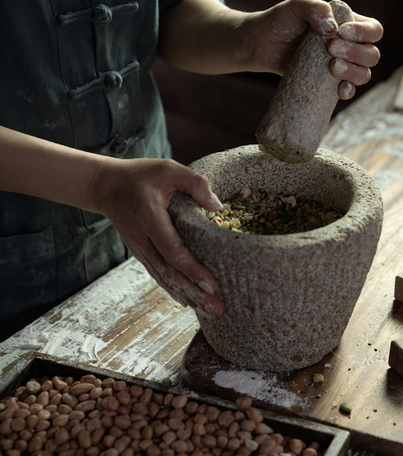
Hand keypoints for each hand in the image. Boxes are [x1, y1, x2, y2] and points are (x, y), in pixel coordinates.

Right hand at [90, 158, 223, 318]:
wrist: (106, 186)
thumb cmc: (141, 175)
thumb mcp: (169, 169)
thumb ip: (195, 184)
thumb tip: (218, 207)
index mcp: (150, 218)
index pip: (172, 251)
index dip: (192, 270)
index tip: (211, 285)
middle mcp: (143, 239)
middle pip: (169, 273)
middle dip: (194, 293)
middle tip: (217, 309)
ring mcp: (140, 249)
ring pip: (164, 278)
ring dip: (187, 296)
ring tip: (210, 310)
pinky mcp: (141, 253)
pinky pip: (158, 275)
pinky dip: (173, 290)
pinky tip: (189, 302)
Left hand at [246, 0, 382, 99]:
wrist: (259, 45)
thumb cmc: (279, 21)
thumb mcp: (296, 6)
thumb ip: (315, 7)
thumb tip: (333, 28)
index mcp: (347, 24)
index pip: (374, 29)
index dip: (364, 33)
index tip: (341, 32)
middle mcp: (348, 45)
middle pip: (372, 54)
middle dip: (356, 53)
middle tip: (330, 48)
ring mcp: (340, 66)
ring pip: (365, 74)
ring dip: (354, 72)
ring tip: (332, 67)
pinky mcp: (328, 84)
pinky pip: (349, 91)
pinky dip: (349, 91)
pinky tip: (340, 89)